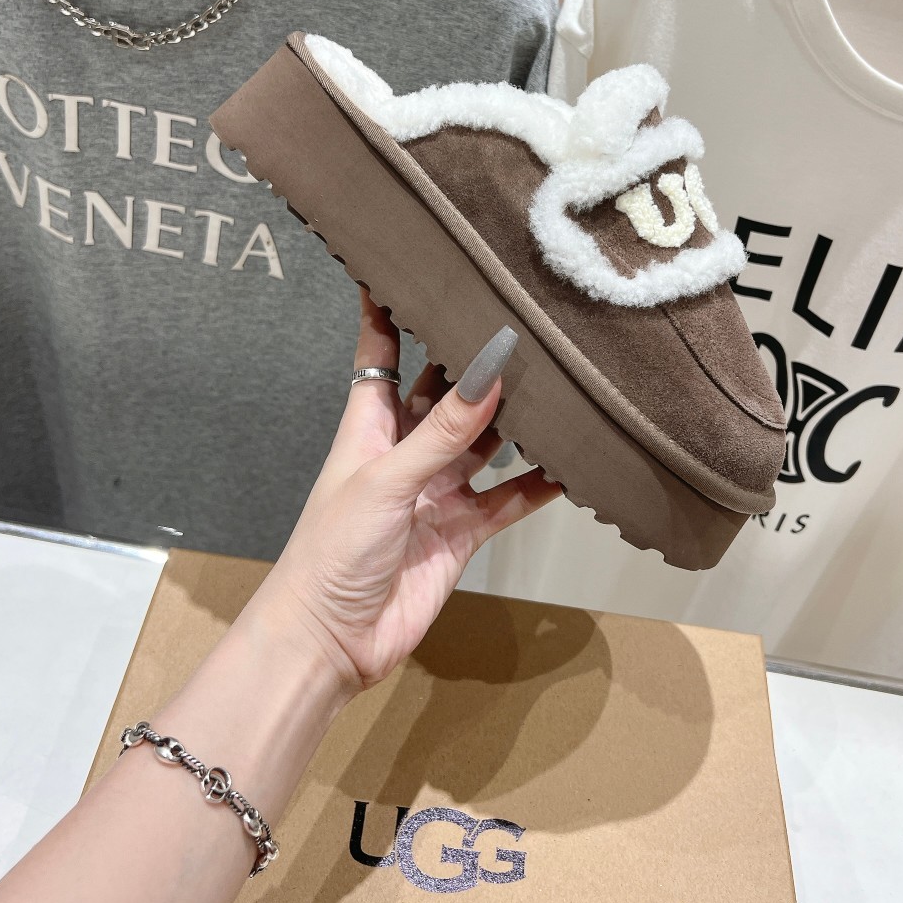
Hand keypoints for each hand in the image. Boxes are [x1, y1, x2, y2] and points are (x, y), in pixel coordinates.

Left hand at [263, 289, 559, 694]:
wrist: (330, 641)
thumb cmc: (332, 551)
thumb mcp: (387, 479)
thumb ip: (444, 429)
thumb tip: (491, 368)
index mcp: (369, 424)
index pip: (381, 349)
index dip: (390, 307)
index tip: (410, 261)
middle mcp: (405, 450)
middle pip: (445, 390)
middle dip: (475, 360)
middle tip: (520, 317)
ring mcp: (436, 490)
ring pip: (485, 441)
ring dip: (515, 419)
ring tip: (559, 380)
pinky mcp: (462, 532)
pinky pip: (509, 498)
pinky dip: (539, 484)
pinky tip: (572, 463)